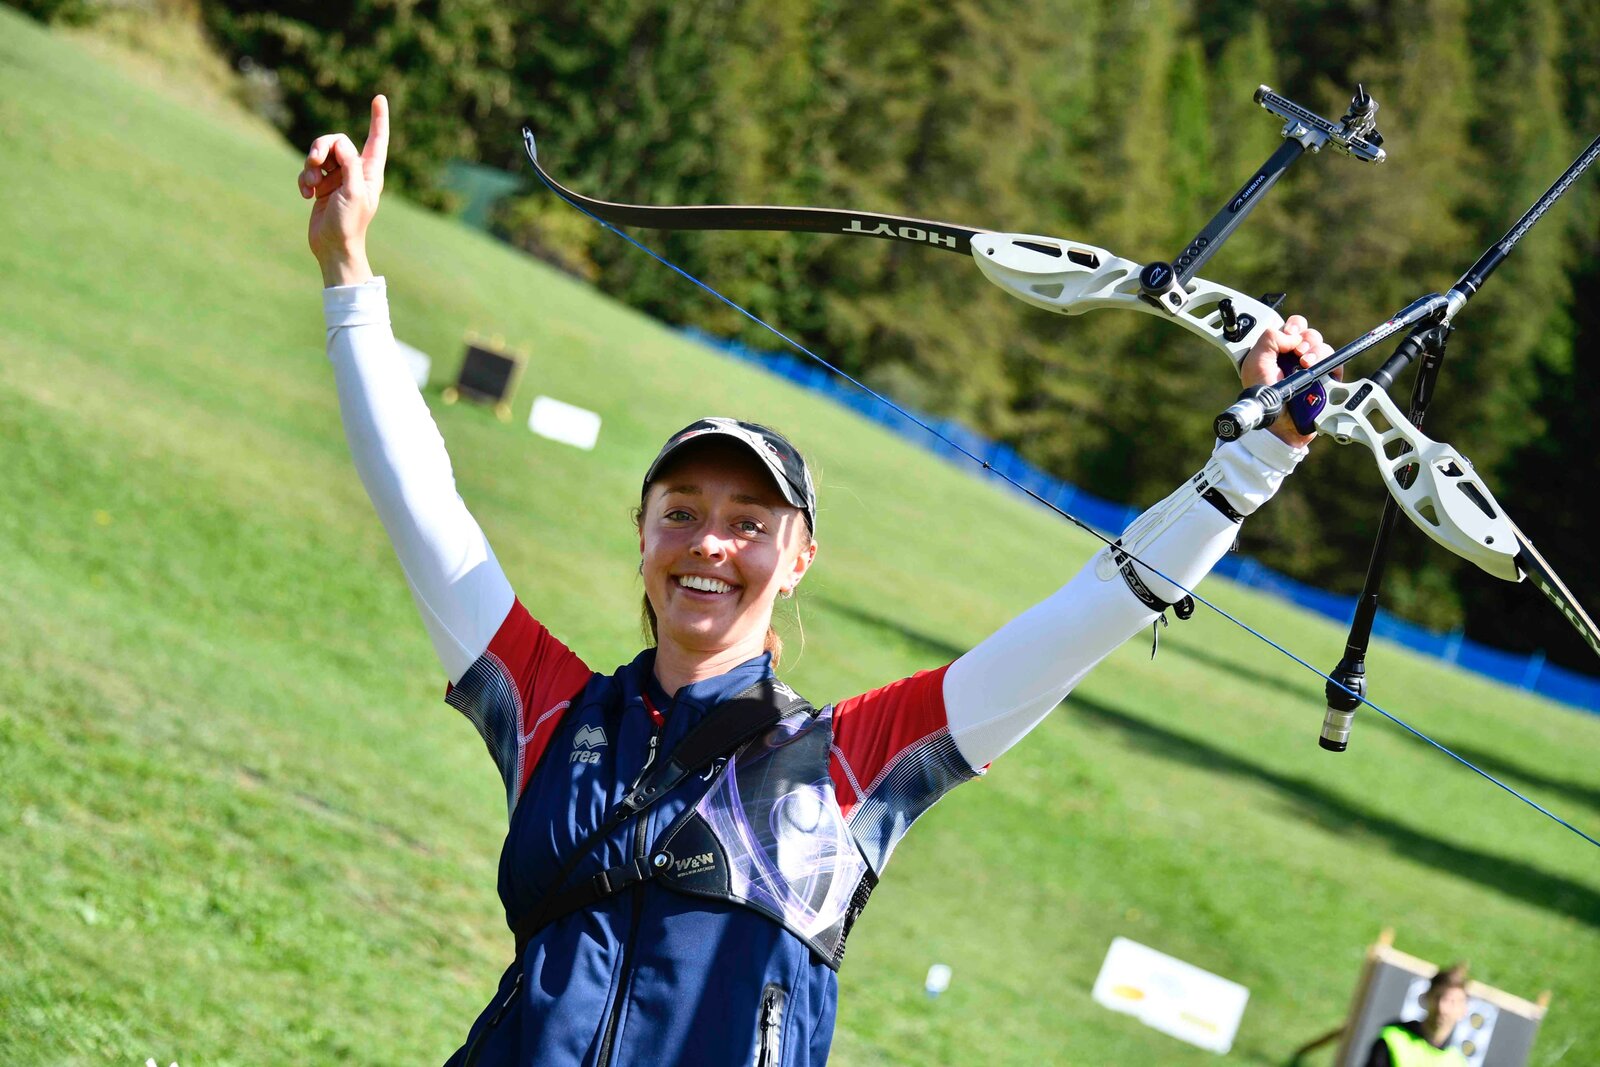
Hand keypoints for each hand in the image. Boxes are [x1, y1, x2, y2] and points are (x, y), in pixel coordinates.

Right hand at [299, 95, 388, 286]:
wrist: (333, 247)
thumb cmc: (349, 224)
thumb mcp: (354, 193)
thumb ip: (350, 165)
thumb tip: (342, 146)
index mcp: (369, 172)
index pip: (376, 140)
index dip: (378, 119)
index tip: (379, 98)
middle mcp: (355, 172)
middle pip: (337, 141)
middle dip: (322, 147)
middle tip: (314, 162)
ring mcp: (337, 178)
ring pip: (320, 154)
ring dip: (310, 167)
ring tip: (310, 186)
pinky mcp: (321, 186)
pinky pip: (308, 170)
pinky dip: (304, 180)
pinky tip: (305, 196)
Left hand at [1239, 314, 1336, 447]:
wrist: (1277, 422)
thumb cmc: (1264, 396)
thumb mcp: (1255, 363)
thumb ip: (1269, 340)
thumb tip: (1291, 335)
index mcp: (1280, 350)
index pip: (1294, 327)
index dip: (1294, 326)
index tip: (1291, 333)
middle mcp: (1297, 357)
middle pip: (1310, 334)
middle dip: (1305, 339)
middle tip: (1297, 352)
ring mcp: (1313, 368)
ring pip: (1323, 347)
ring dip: (1315, 351)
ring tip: (1305, 363)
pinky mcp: (1327, 379)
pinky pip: (1336, 363)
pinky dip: (1328, 362)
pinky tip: (1315, 368)